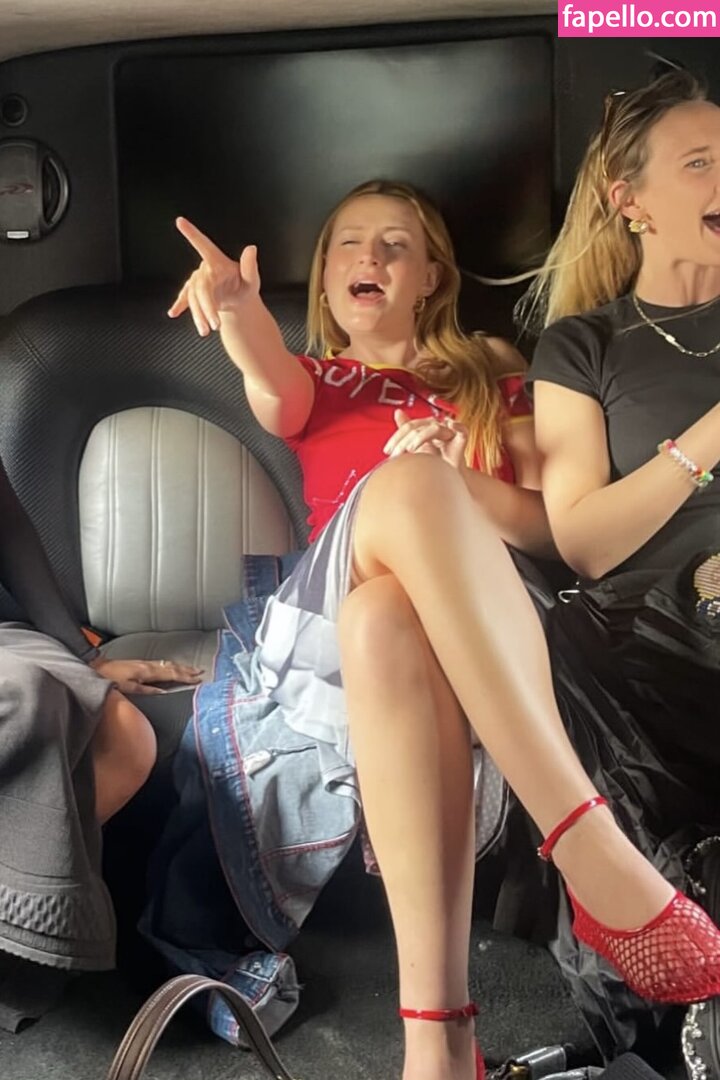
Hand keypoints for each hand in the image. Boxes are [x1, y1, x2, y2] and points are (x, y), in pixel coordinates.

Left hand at [88, 657, 203, 694]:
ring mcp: (143, 663)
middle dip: (186, 669)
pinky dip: (170, 666)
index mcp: (147, 671)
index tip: (198, 678)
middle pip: (171, 667)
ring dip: (180, 667)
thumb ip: (146, 691)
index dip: (185, 676)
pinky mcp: (139, 664)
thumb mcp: (128, 688)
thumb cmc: (109, 679)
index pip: (171, 674)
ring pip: (166, 664)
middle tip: (200, 672)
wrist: (95, 668)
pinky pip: (160, 664)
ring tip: (190, 669)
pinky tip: (171, 668)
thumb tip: (163, 692)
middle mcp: (147, 665)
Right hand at [167, 217, 260, 335]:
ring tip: (207, 331)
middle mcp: (205, 270)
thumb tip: (252, 248)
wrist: (238, 302)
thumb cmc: (246, 288)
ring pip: (193, 297)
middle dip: (207, 308)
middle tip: (216, 325)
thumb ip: (250, 266)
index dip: (192, 234)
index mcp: (218, 263)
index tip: (180, 221)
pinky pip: (185, 298)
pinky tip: (173, 312)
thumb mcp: (252, 280)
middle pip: (201, 288)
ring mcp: (198, 281)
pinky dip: (180, 305)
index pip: (204, 246)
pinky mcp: (193, 293)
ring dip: (198, 315)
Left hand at [383, 409, 468, 469]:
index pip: (409, 427)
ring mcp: (450, 430)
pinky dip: (457, 426)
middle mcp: (438, 425)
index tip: (387, 452)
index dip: (396, 438)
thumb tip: (397, 411)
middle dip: (403, 441)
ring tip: (410, 450)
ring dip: (420, 438)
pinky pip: (461, 429)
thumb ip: (406, 431)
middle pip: (418, 427)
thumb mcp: (416, 447)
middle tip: (396, 455)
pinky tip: (451, 425)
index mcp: (426, 425)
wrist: (451, 476)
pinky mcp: (462, 437)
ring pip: (433, 428)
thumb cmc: (435, 460)